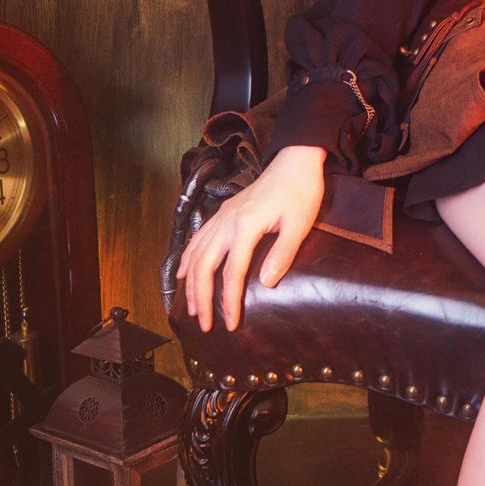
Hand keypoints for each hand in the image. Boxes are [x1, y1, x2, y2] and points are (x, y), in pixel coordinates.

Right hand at [179, 146, 326, 334]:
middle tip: (204, 325)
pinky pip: (197, 239)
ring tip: (191, 308)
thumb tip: (265, 284)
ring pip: (196, 254)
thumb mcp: (299, 225)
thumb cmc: (301, 192)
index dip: (229, 301)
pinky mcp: (222, 213)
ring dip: (191, 284)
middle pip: (204, 267)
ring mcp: (221, 217)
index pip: (232, 273)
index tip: (230, 324)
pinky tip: (183, 274)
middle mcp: (227, 222)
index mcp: (245, 227)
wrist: (294, 161)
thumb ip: (282, 254)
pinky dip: (187, 259)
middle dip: (201, 299)